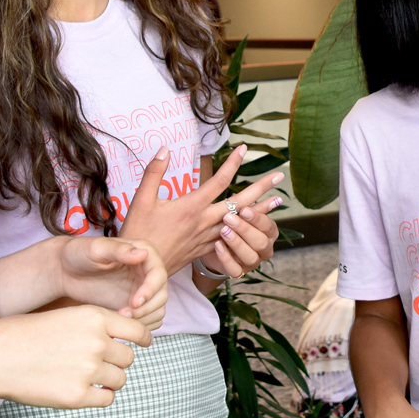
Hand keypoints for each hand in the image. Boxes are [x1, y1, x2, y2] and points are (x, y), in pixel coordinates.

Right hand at [0, 305, 149, 408]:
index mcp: (95, 318)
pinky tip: (82, 390)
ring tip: (84, 376)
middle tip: (96, 364)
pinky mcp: (77, 395)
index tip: (142, 345)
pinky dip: (99, 396)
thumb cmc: (24, 335)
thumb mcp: (65, 315)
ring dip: (108, 380)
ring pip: (120, 379)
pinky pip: (106, 399)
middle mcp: (97, 342)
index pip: (137, 330)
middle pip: (129, 357)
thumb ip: (95, 326)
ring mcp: (88, 369)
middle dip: (117, 361)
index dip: (142, 339)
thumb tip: (125, 340)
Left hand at [55, 236, 169, 329]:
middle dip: (146, 309)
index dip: (150, 291)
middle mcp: (148, 271)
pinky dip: (139, 326)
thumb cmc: (79, 254)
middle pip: (162, 295)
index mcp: (144, 253)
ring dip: (144, 319)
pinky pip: (148, 319)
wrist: (66, 270)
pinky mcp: (135, 304)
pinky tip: (120, 323)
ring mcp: (142, 289)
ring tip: (119, 318)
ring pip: (158, 310)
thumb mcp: (96, 249)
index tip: (134, 303)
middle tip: (123, 314)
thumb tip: (144, 254)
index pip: (159, 275)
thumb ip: (119, 250)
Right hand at [122, 146, 285, 272]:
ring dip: (259, 211)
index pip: (218, 181)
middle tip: (280, 175)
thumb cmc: (138, 233)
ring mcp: (206, 237)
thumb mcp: (141, 200)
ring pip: (239, 222)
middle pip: (239, 202)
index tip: (245, 148)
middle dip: (261, 188)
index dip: (233, 163)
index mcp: (191, 207)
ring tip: (277, 201)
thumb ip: (154, 173)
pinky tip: (253, 227)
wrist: (139, 270)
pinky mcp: (203, 249)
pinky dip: (243, 230)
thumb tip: (165, 148)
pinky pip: (230, 238)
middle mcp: (204, 222)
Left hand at [201, 193, 281, 278]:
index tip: (243, 209)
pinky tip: (217, 245)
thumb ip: (256, 205)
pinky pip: (234, 270)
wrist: (212, 244)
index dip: (257, 219)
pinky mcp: (238, 272)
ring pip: (250, 257)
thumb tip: (276, 191)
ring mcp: (252, 262)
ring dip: (236, 243)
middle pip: (261, 243)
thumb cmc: (230, 222)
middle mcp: (264, 249)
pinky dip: (226, 257)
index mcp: (269, 233)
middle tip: (229, 218)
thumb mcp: (241, 212)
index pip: (269, 227)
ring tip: (223, 231)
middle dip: (245, 230)